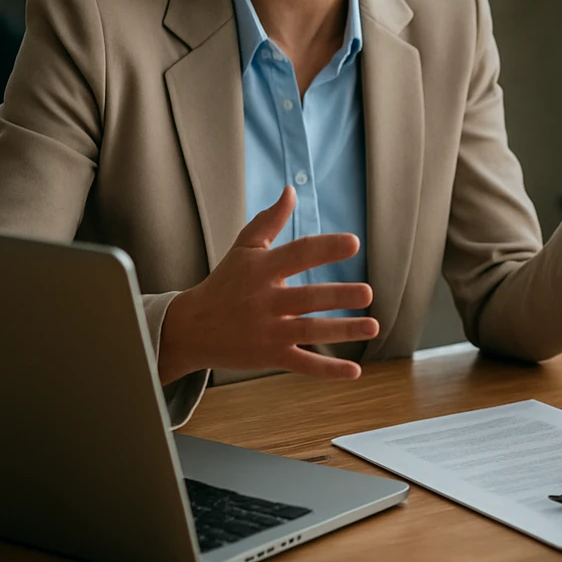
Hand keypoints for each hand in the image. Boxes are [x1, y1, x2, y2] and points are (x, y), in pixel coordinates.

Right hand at [157, 186, 378, 383]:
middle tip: (366, 293)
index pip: (298, 254)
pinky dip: (328, 370)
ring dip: (343, 331)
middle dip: (338, 296)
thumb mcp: (243, 249)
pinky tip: (354, 371)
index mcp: (262, 270)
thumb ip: (269, 220)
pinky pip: (302, 363)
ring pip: (309, 331)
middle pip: (307, 298)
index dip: (325, 248)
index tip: (354, 243)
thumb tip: (291, 190)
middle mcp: (265, 301)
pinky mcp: (269, 356)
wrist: (189, 329)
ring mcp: (268, 331)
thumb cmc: (223, 284)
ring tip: (372, 326)